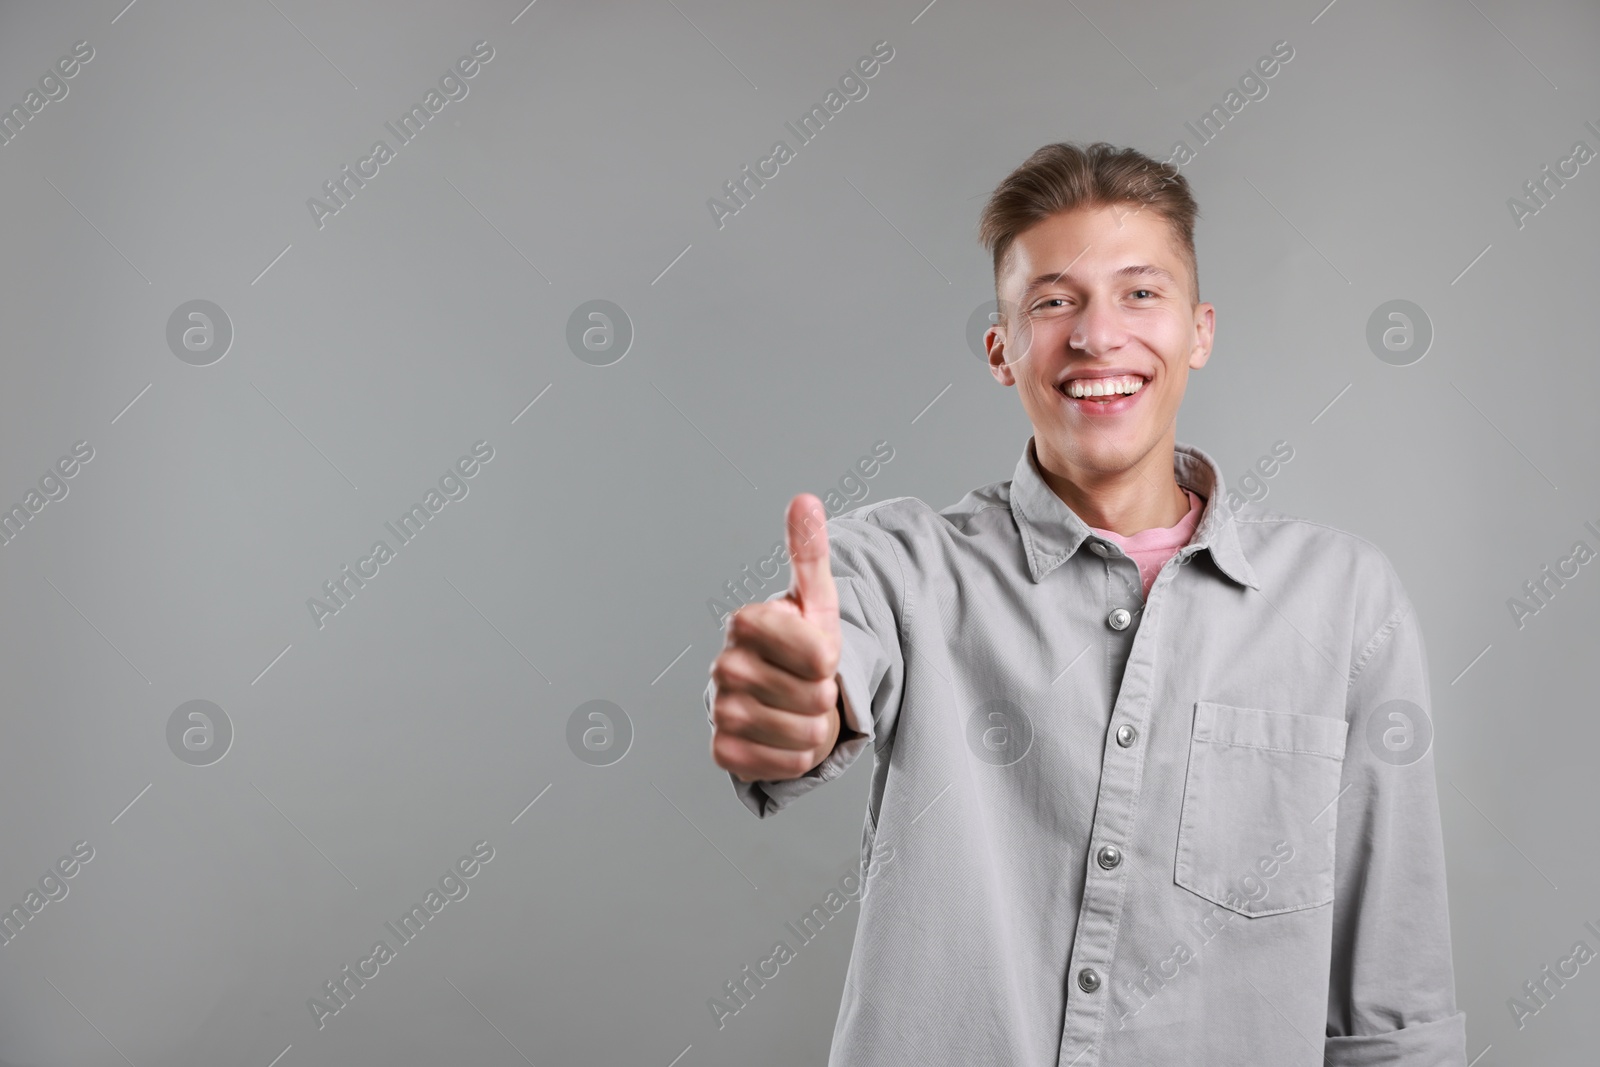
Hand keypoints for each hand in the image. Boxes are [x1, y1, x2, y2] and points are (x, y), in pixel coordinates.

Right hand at [710, 494, 843, 782]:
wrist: (775, 696)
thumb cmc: (800, 646)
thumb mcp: (815, 600)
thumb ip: (809, 551)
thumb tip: (805, 501)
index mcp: (746, 622)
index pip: (820, 654)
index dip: (830, 658)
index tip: (814, 652)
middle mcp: (725, 665)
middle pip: (816, 697)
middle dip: (825, 697)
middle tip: (807, 685)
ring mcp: (720, 709)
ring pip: (804, 734)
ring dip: (815, 729)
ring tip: (798, 711)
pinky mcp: (723, 752)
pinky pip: (784, 765)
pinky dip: (795, 759)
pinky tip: (782, 737)